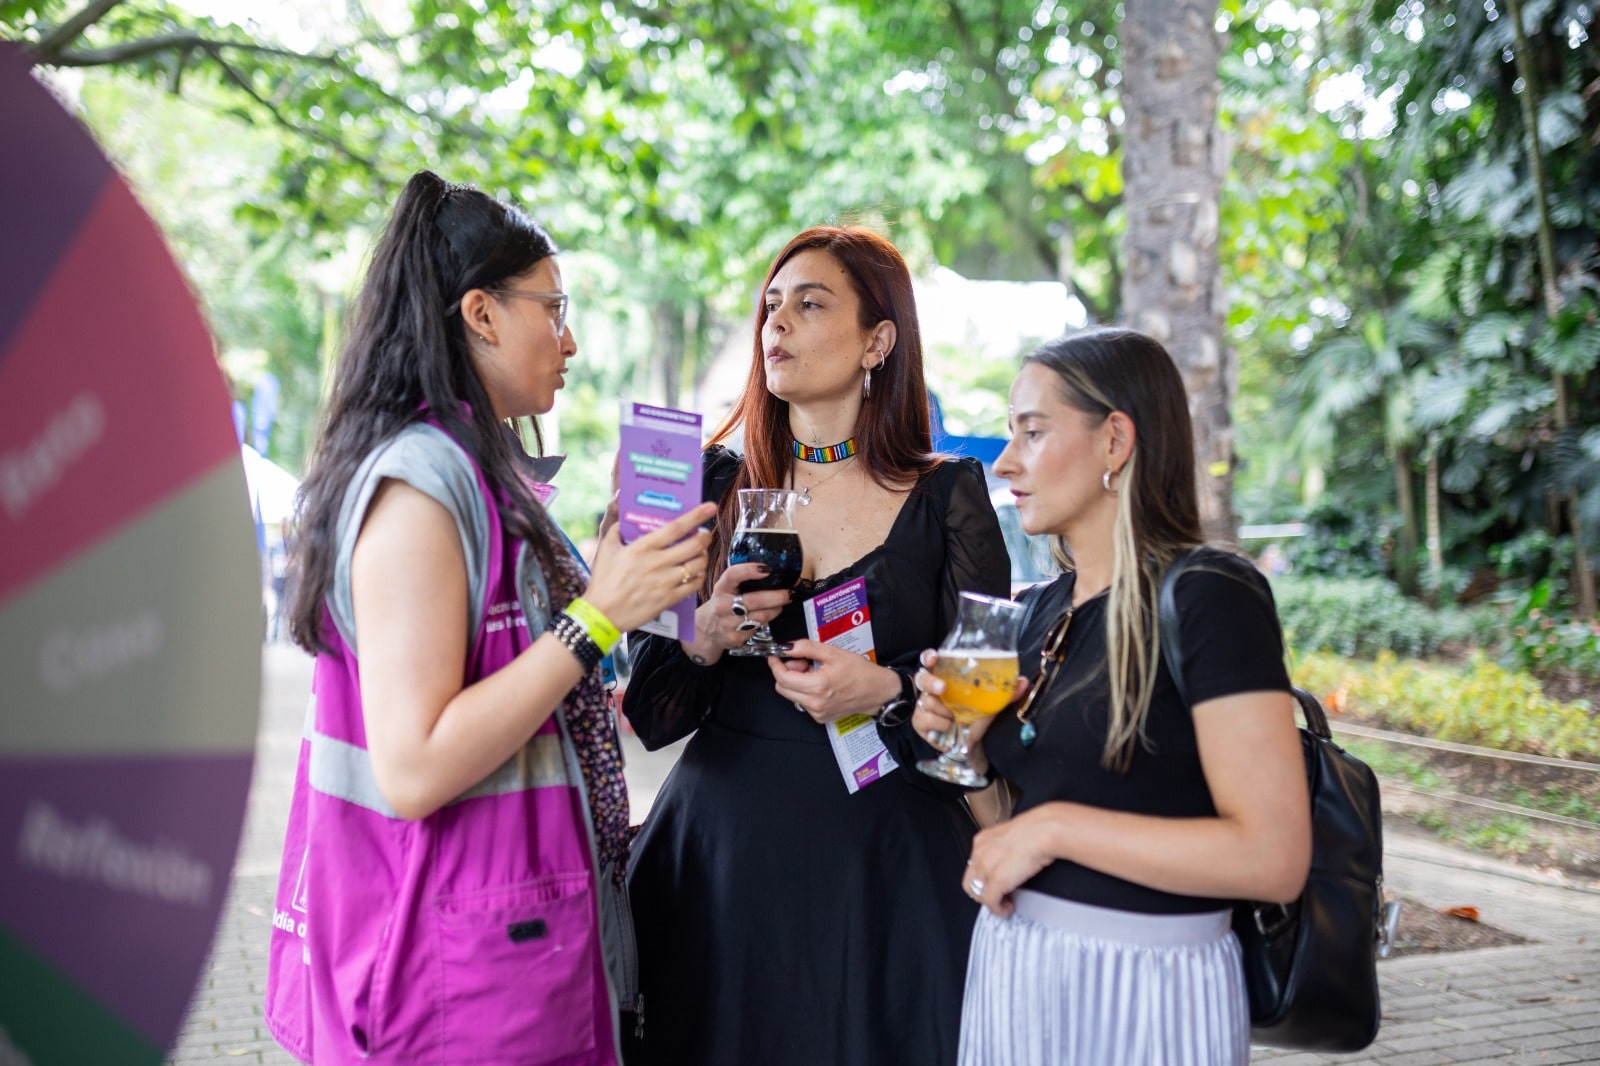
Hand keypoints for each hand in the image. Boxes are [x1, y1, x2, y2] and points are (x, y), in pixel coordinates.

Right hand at [584, 503, 716, 632]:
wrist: (601, 614)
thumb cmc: (603, 582)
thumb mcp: (605, 550)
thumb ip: (615, 529)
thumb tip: (622, 515)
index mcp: (642, 548)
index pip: (676, 527)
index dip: (696, 516)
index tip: (709, 508)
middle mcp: (656, 563)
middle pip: (694, 545)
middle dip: (705, 537)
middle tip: (705, 534)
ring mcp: (664, 582)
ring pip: (697, 565)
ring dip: (703, 557)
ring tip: (700, 554)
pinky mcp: (668, 599)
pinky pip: (694, 585)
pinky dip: (699, 576)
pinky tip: (696, 573)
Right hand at [688, 563, 789, 654]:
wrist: (707, 629)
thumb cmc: (723, 603)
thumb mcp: (727, 589)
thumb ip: (744, 580)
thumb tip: (774, 572)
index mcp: (721, 588)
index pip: (733, 575)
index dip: (749, 570)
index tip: (766, 569)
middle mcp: (722, 606)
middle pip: (754, 600)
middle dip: (776, 596)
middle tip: (788, 593)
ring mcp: (728, 623)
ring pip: (760, 616)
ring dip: (776, 609)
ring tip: (782, 604)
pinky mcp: (735, 638)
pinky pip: (758, 628)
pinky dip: (767, 621)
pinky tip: (769, 616)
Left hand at [767, 639, 897, 723]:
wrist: (877, 692)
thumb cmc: (860, 672)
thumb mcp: (833, 653)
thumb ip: (807, 648)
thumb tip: (787, 646)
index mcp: (817, 686)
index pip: (782, 678)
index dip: (775, 665)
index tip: (775, 656)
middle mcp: (815, 703)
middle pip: (782, 688)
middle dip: (787, 672)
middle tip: (802, 662)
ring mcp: (817, 713)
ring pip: (792, 695)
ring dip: (796, 682)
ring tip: (815, 673)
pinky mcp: (820, 718)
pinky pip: (802, 702)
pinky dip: (805, 691)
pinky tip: (820, 684)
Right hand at [909, 649, 1027, 754]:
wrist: (972, 747)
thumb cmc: (978, 719)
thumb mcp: (992, 705)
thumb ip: (1006, 693)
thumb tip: (1023, 682)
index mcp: (947, 677)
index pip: (932, 660)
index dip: (930, 657)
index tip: (935, 657)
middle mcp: (932, 688)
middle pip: (922, 678)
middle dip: (931, 681)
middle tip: (943, 688)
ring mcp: (923, 705)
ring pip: (927, 701)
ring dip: (945, 712)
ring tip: (958, 720)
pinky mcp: (919, 722)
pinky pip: (926, 719)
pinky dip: (941, 725)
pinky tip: (950, 729)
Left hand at [964, 806, 1057, 917]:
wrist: (1045, 830)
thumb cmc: (1037, 830)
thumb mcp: (1011, 837)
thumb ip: (1003, 849)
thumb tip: (1008, 863)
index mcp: (982, 840)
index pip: (973, 866)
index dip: (983, 879)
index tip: (994, 884)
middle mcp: (980, 853)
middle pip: (970, 882)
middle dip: (983, 893)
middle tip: (999, 896)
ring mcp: (986, 867)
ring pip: (977, 893)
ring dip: (990, 902)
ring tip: (1005, 903)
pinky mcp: (997, 881)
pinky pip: (990, 903)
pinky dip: (998, 910)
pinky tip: (1008, 909)